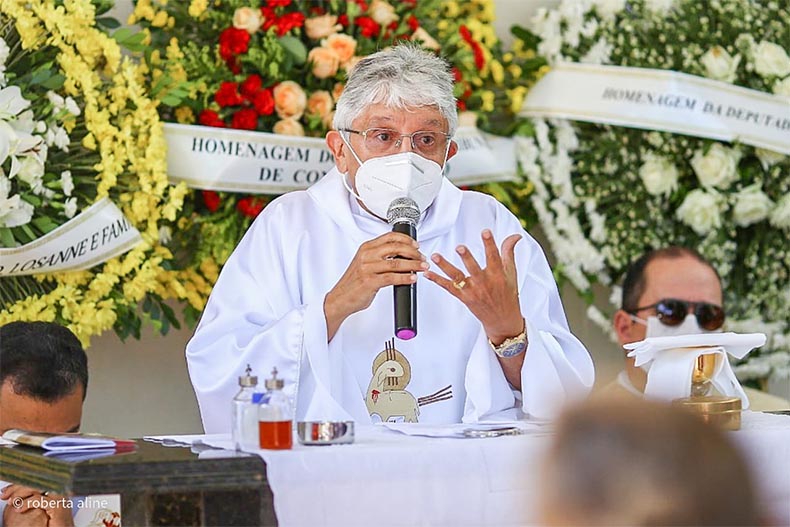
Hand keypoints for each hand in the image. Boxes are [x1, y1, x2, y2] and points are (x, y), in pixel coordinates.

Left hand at [1, 484, 73, 526]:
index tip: (7, 490)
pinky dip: (26, 504)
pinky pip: (38, 500)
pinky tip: (19, 509)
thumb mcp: (42, 507)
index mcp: (57, 487)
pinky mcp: (57, 506)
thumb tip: (16, 494)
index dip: (20, 483)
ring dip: (19, 494)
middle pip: (36, 481)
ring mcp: (59, 496)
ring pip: (36, 488)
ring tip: (11, 502)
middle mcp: (59, 489)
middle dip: (17, 487)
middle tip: (5, 495)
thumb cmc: (54, 522)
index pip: (36, 479)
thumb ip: (34, 497)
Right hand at [325, 231, 426, 339]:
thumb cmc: (354, 282)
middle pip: (396, 247)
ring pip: (397, 263)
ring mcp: (367, 268)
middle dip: (414, 253)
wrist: (340, 298)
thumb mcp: (365, 263)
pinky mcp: (370, 282)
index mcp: (366, 248)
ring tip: (422, 268)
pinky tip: (412, 278)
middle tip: (422, 258)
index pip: (390, 237)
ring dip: (413, 265)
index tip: (416, 245)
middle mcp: (367, 255)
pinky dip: (405, 278)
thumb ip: (380, 256)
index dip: (406, 239)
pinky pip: (392, 278)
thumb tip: (403, 255)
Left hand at [424, 229, 522, 343]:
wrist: (503, 319)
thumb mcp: (511, 272)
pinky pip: (448, 288)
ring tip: (436, 256)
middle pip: (474, 269)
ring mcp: (473, 291)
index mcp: (498, 275)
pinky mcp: (463, 298)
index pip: (494, 257)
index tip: (485, 232)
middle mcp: (484, 283)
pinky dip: (437, 280)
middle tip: (460, 247)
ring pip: (457, 278)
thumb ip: (509, 252)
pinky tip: (427, 273)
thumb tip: (515, 236)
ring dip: (445, 266)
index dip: (490, 244)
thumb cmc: (507, 294)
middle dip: (467, 258)